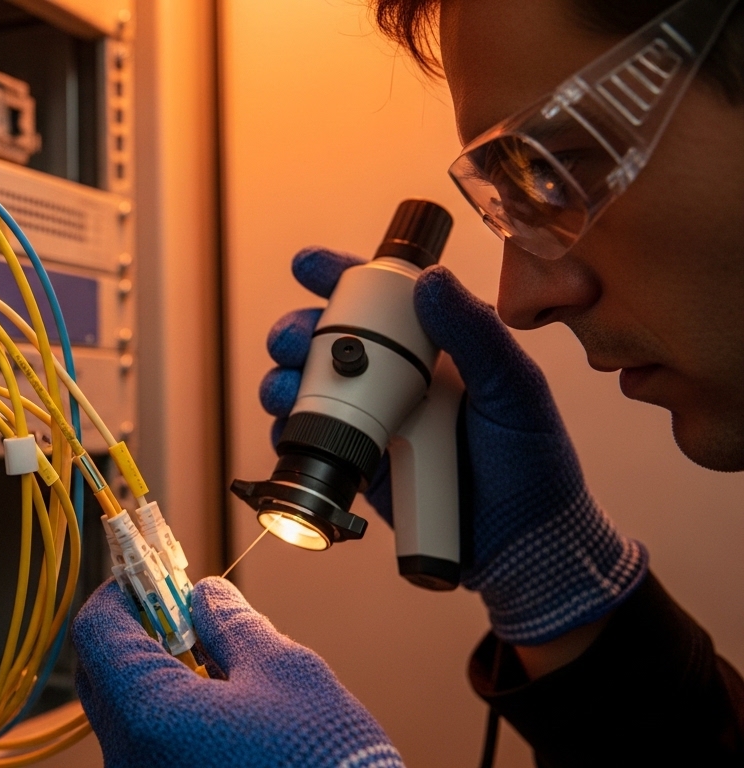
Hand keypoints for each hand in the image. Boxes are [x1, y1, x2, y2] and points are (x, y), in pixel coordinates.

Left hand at [72, 577, 401, 767]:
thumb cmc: (323, 764)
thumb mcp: (286, 674)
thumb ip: (233, 625)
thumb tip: (206, 595)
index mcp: (147, 713)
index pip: (97, 629)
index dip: (122, 590)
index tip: (151, 573)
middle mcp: (128, 757)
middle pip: (103, 672)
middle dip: (139, 631)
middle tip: (184, 611)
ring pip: (125, 712)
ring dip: (157, 673)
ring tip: (214, 658)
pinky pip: (147, 745)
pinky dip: (170, 713)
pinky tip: (219, 706)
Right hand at [260, 248, 646, 645]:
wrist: (523, 549)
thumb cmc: (533, 465)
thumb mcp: (515, 389)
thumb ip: (476, 333)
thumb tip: (431, 280)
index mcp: (440, 346)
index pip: (384, 297)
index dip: (340, 276)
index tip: (307, 266)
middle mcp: (402, 376)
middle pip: (331, 336)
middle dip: (297, 330)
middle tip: (290, 340)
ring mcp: (377, 418)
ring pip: (311, 383)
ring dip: (285, 377)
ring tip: (284, 388)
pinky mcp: (359, 461)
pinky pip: (311, 436)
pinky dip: (288, 428)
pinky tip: (286, 427)